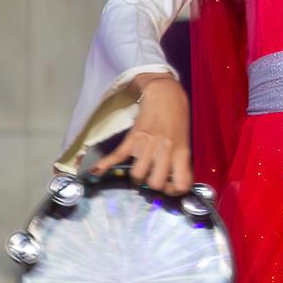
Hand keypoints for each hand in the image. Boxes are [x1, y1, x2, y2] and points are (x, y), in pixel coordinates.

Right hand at [89, 73, 194, 195]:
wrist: (165, 91)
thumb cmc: (179, 114)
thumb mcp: (186, 139)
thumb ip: (180, 158)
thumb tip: (173, 177)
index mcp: (182, 151)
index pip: (181, 184)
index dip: (175, 190)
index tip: (171, 186)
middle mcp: (165, 150)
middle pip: (154, 183)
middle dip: (152, 184)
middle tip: (153, 176)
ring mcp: (148, 144)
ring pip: (137, 174)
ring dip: (137, 175)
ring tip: (140, 169)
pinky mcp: (133, 136)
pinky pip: (118, 154)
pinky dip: (106, 164)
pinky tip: (97, 171)